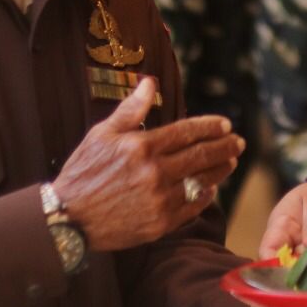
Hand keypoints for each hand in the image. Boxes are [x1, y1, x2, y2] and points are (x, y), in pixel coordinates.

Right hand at [52, 76, 242, 250]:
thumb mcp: (102, 134)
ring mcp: (159, 200)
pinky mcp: (160, 224)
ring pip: (201, 181)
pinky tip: (210, 189)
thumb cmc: (83, 172)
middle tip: (238, 142)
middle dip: (224, 147)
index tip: (225, 125)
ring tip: (230, 161)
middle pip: (201, 155)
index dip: (210, 127)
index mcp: (142, 146)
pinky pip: (191, 208)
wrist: (67, 218)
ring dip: (220, 170)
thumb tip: (149, 83)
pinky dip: (204, 196)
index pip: (187, 132)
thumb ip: (131, 110)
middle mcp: (154, 172)